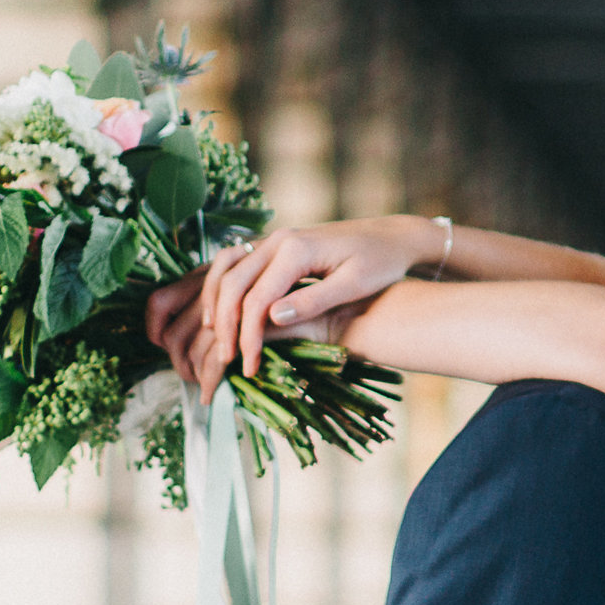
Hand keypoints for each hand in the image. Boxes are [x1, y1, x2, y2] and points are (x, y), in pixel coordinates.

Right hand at [179, 215, 442, 395]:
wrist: (390, 237)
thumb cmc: (380, 262)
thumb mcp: (354, 285)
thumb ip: (313, 301)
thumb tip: (272, 318)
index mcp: (297, 249)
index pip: (257, 299)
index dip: (248, 337)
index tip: (249, 368)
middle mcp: (278, 240)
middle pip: (232, 284)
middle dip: (225, 325)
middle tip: (226, 361)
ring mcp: (273, 239)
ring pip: (225, 270)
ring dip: (215, 304)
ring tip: (217, 339)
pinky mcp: (275, 246)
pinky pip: (235, 264)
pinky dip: (222, 288)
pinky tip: (221, 314)